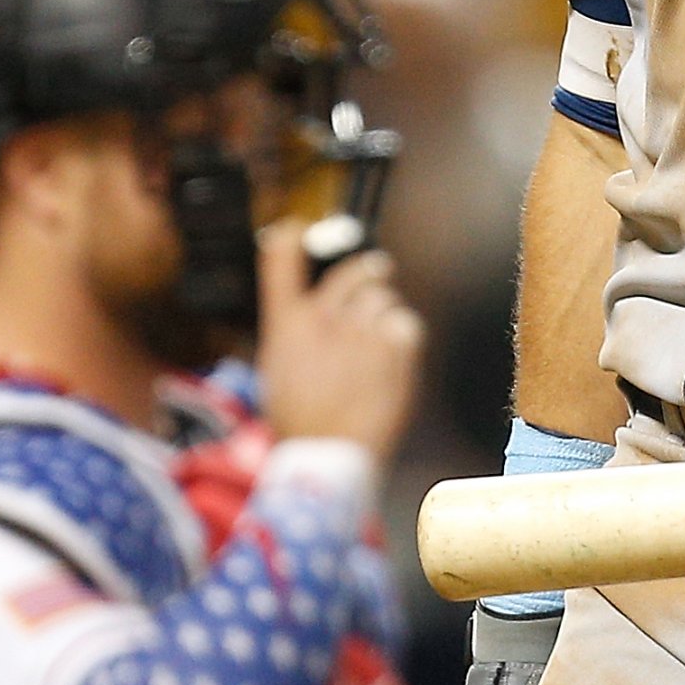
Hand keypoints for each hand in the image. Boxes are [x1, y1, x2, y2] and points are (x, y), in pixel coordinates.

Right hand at [257, 220, 423, 459]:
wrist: (328, 456)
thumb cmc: (300, 420)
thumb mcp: (279, 371)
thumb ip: (296, 330)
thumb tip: (316, 305)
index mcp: (287, 324)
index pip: (281, 264)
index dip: (289, 242)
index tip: (294, 229)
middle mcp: (323, 317)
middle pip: (352, 273)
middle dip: (369, 271)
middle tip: (380, 270)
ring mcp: (360, 328)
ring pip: (383, 302)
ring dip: (383, 317)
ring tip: (375, 351)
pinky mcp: (393, 345)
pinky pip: (405, 325)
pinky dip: (403, 339)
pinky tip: (392, 362)